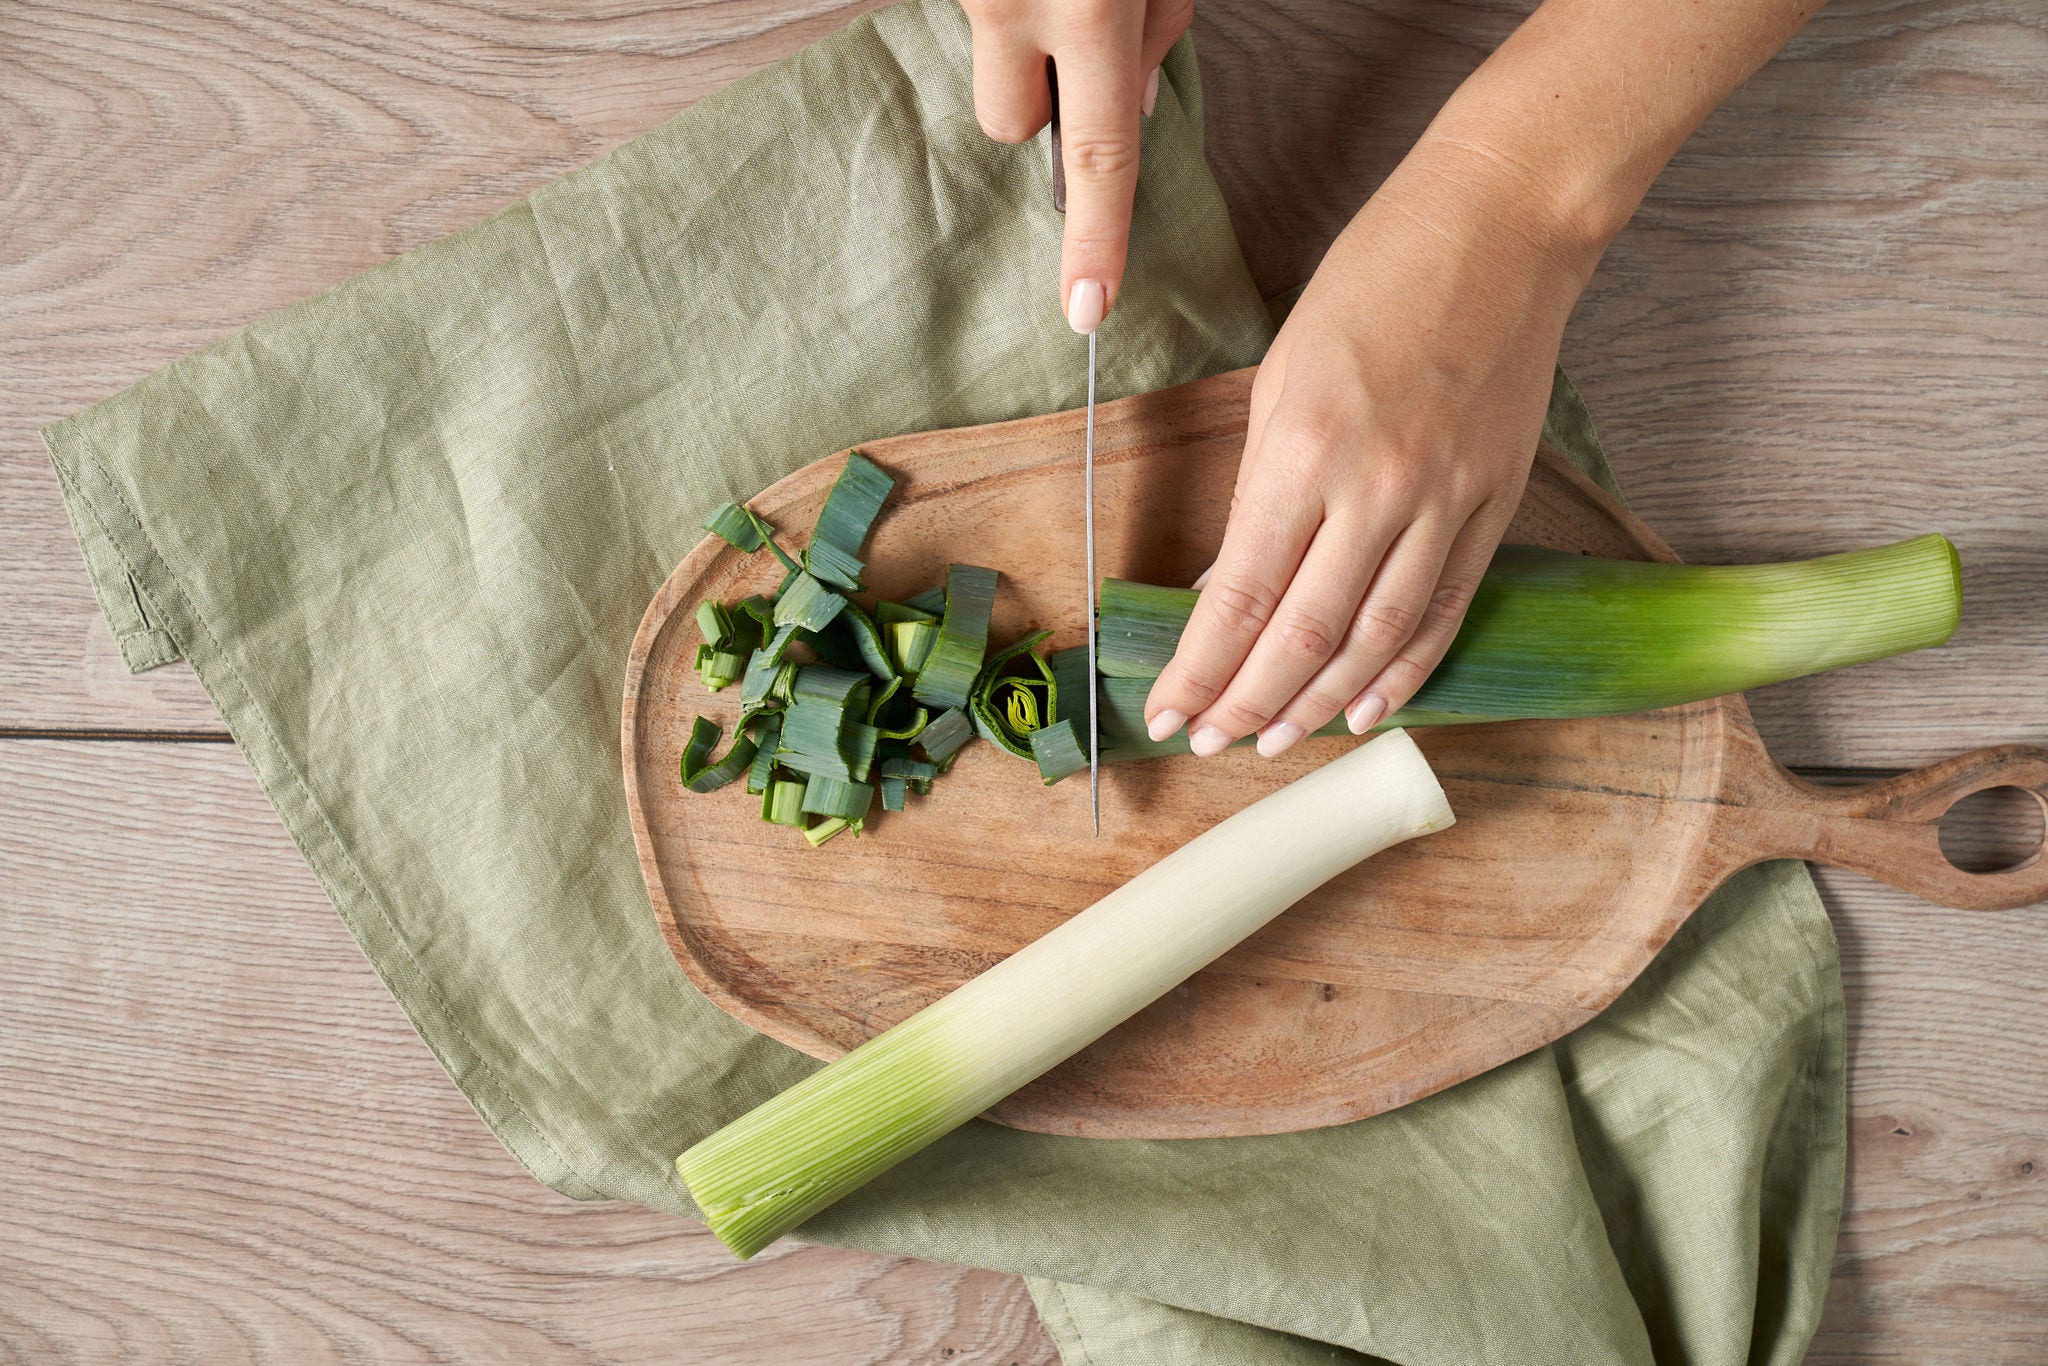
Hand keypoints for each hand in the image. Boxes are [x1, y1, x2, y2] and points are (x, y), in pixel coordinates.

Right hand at [960, 0, 1191, 331]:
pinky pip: (979, 16)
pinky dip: (1011, 1)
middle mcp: (1015, 4)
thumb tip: (1135, 104)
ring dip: (1021, 46)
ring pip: (987, 69)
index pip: (1097, 157)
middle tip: (1075, 37)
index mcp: (1087, 8)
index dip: (1095, 240)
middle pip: (1007, 124)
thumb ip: (1155, 34)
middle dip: (1041, 103)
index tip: (1086, 309)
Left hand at [1142, 143, 1599, 756]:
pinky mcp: (1496, 504)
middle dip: (1249, 702)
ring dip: (1320, 703)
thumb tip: (1227, 587)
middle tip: (1212, 743)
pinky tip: (1367, 707)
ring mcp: (1446, 502)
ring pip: (1377, 639)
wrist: (1502, 226)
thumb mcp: (1282, 377)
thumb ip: (1256, 492)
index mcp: (1305, 449)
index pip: (1243, 597)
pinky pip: (1445, 611)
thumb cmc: (1374, 281)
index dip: (1202, 670)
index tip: (1170, 712)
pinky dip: (1405, 669)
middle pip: (1305, 635)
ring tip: (1276, 740)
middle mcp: (1378, 489)